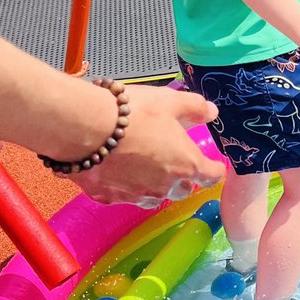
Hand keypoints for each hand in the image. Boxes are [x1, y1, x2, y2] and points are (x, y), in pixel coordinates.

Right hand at [77, 86, 224, 206]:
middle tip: (174, 161)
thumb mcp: (170, 101)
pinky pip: (124, 197)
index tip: (214, 165)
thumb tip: (212, 112)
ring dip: (155, 186)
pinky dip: (125, 187)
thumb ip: (195, 108)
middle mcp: (164, 187)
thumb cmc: (132, 113)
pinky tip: (117, 172)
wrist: (85, 127)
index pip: (211, 176)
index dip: (214, 169)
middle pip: (183, 190)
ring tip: (146, 168)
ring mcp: (136, 195)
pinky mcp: (109, 198)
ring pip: (154, 197)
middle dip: (183, 179)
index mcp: (186, 164)